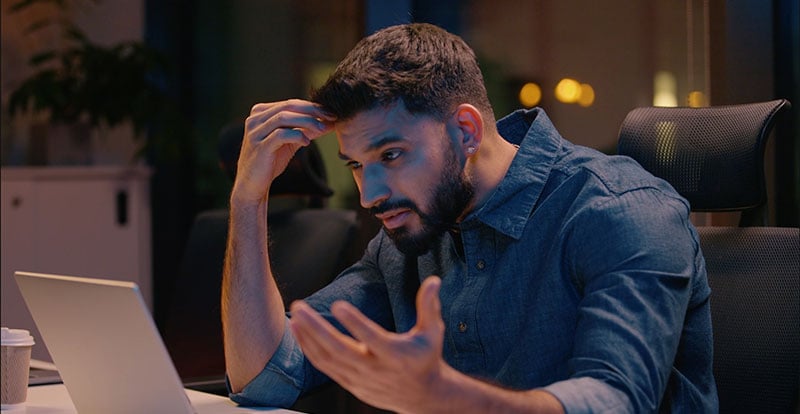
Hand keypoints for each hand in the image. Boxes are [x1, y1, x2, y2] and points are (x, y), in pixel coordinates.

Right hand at [233, 99, 333, 203]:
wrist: (253, 185)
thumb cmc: (270, 161)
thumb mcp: (290, 142)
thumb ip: (306, 130)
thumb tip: (330, 122)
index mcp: (260, 113)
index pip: (291, 103)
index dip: (312, 106)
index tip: (331, 113)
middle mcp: (255, 119)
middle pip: (288, 106)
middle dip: (312, 110)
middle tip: (330, 117)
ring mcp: (255, 132)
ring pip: (284, 117)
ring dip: (307, 121)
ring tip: (322, 129)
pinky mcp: (259, 146)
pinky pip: (280, 135)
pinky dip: (296, 135)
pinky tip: (307, 142)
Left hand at [289, 276, 445, 412]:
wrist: (423, 396)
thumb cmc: (426, 357)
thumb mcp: (433, 332)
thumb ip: (429, 306)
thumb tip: (434, 280)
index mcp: (396, 355)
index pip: (372, 338)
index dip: (355, 323)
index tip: (339, 305)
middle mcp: (375, 368)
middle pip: (340, 349)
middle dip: (317, 329)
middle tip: (300, 307)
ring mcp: (360, 379)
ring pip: (327, 359)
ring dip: (308, 337)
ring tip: (296, 315)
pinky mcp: (350, 383)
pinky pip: (325, 366)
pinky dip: (310, 349)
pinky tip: (300, 331)